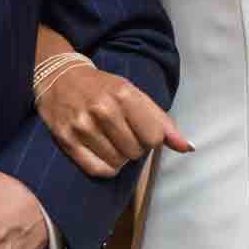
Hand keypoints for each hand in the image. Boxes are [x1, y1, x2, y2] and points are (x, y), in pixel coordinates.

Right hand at [38, 61, 191, 178]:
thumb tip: (188, 147)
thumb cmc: (103, 88)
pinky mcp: (66, 140)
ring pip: (117, 163)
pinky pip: (97, 170)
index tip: (142, 131)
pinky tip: (102, 154)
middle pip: (135, 152)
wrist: (60, 78)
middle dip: (134, 148)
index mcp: (124, 94)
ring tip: (111, 141)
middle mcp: (103, 109)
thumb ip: (162, 121)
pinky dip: (105, 168)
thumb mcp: (134, 94)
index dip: (151, 139)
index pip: (154, 137)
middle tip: (123, 134)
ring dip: (118, 158)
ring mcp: (83, 125)